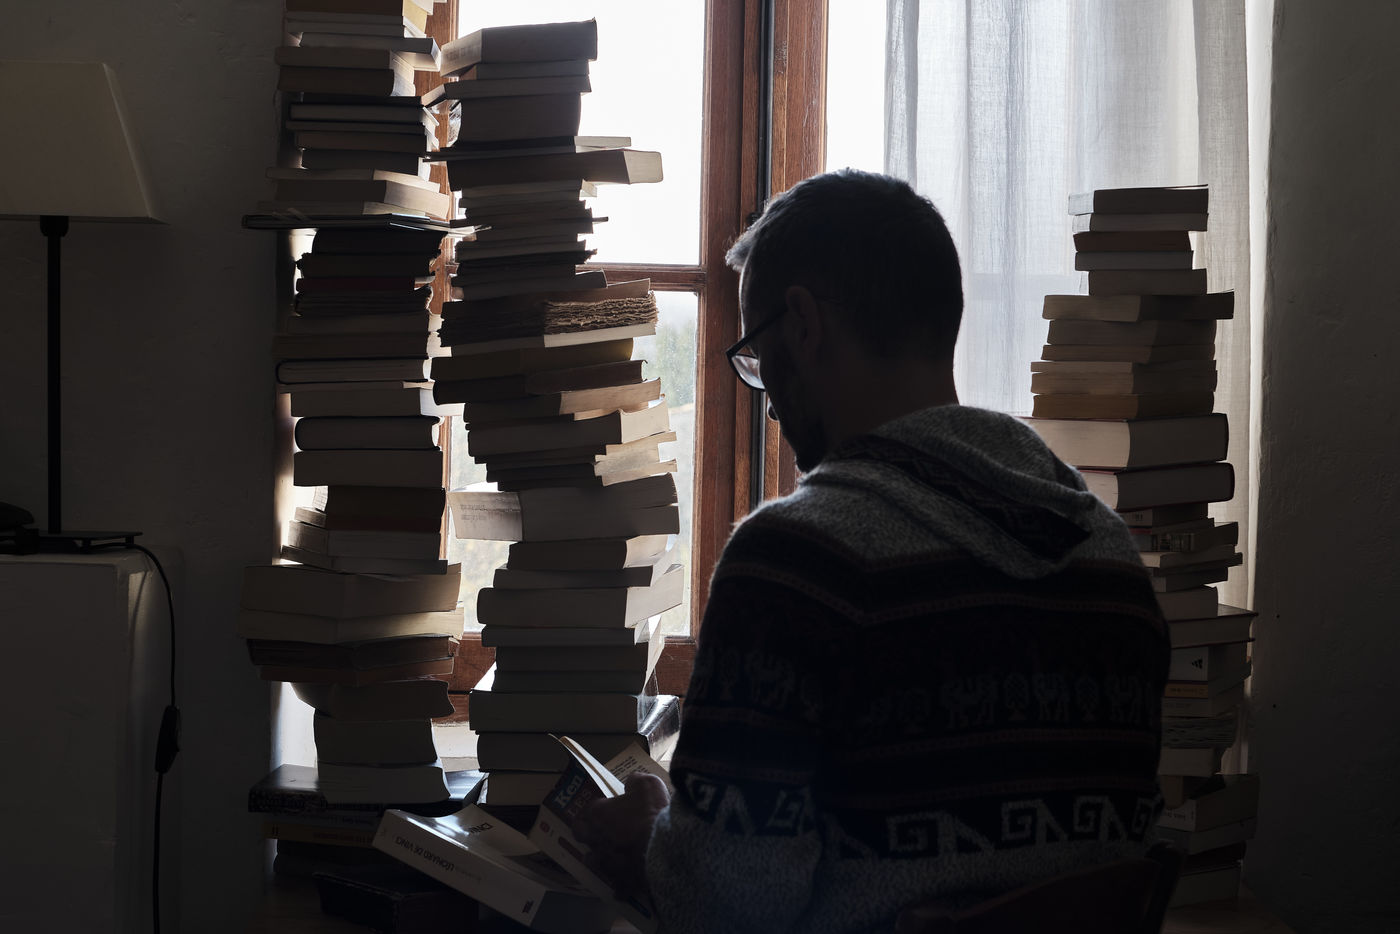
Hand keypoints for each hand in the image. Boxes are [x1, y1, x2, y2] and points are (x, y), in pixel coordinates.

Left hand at [573, 771, 670, 897]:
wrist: (666, 847)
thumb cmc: (653, 812)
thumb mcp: (647, 784)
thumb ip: (635, 781)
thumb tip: (631, 781)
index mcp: (598, 815)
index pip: (584, 812)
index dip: (593, 811)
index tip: (603, 810)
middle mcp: (596, 841)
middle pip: (581, 837)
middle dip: (588, 834)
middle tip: (600, 831)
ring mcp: (607, 864)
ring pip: (593, 863)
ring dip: (599, 859)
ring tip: (610, 857)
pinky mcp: (622, 882)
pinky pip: (617, 887)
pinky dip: (620, 887)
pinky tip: (625, 886)